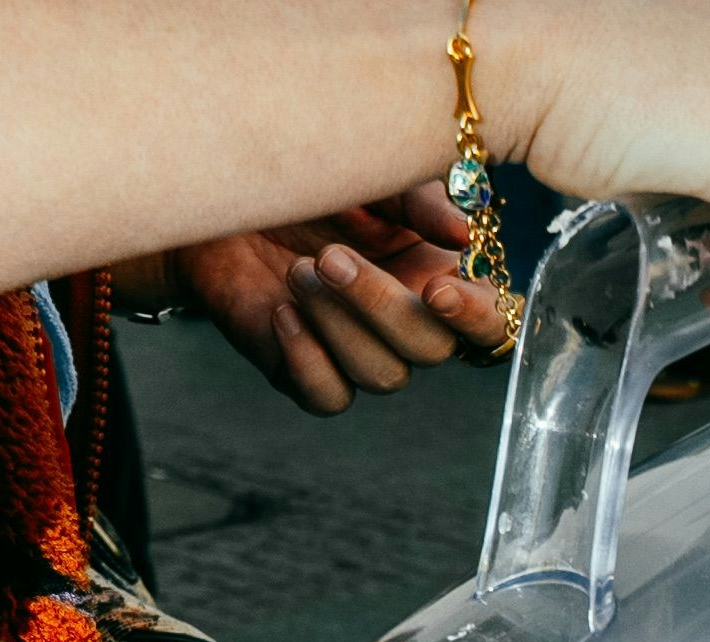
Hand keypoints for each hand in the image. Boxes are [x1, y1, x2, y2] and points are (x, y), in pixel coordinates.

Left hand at [151, 194, 520, 413]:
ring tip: (298, 272)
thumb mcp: (371, 176)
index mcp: (436, 278)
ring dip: (340, 325)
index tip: (440, 291)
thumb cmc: (306, 180)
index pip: (486, 323)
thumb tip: (464, 232)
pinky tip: (281, 312)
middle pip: (429, 349)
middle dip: (381, 305)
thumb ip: (420, 201)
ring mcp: (356, 352)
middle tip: (329, 256)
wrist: (222, 196)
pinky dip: (308, 358)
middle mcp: (405, 324)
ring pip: (381, 376)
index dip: (475, 317)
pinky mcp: (306, 372)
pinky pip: (328, 397)